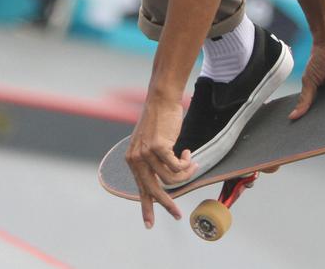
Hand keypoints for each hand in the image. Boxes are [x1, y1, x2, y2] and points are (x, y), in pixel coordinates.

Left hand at [124, 94, 194, 228]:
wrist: (162, 100)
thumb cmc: (160, 121)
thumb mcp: (151, 145)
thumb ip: (153, 162)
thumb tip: (165, 182)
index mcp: (132, 160)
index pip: (140, 189)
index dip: (146, 207)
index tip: (149, 224)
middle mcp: (136, 159)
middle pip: (153, 190)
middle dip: (167, 205)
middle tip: (178, 216)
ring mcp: (146, 153)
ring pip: (171, 178)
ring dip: (185, 174)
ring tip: (192, 163)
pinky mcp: (158, 147)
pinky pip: (177, 167)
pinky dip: (187, 163)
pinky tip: (189, 153)